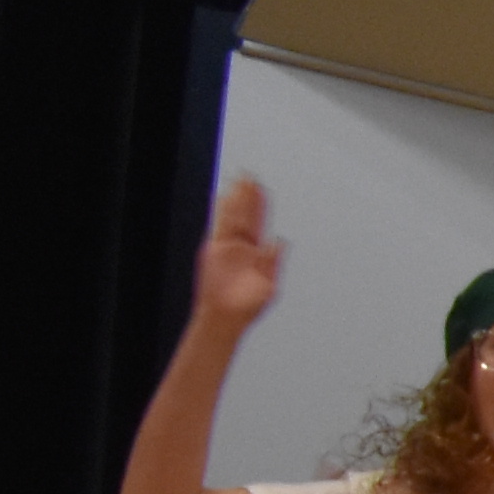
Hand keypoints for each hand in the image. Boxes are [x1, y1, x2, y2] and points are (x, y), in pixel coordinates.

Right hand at [189, 179, 282, 332]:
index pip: (257, 222)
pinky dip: (220, 214)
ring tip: (239, 181)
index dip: (259, 205)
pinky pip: (217, 228)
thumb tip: (279, 240)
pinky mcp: (214, 251)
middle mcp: (240, 246)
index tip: (261, 188)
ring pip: (231, 217)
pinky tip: (222, 199)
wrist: (227, 318)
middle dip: (246, 196)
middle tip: (250, 175)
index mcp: (255, 253)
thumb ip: (272, 262)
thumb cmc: (247, 307)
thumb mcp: (268, 285)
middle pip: (244, 215)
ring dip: (235, 200)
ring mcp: (226, 247)